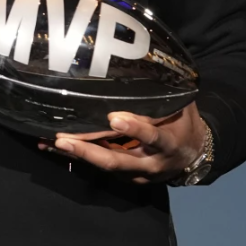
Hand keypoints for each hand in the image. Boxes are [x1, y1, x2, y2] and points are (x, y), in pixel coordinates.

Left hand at [41, 102, 207, 184]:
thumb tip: (143, 69)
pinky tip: (55, 147)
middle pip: (117, 161)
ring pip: (104, 166)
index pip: (152, 137)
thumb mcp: (181, 108)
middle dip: (89, 152)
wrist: (194, 155)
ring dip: (78, 155)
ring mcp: (136, 174)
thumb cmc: (184, 123)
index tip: (114, 118)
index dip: (135, 128)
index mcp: (169, 143)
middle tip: (64, 140)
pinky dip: (79, 157)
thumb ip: (164, 96)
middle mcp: (151, 163)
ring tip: (52, 142)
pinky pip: (100, 168)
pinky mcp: (125, 177)